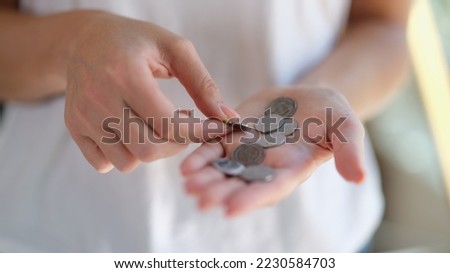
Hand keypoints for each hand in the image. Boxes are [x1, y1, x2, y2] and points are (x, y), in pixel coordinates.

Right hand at [64, 12, 237, 172]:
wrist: (84, 39)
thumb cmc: (135, 41)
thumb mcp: (174, 48)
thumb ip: (203, 84)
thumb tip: (227, 117)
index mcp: (125, 75)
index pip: (168, 125)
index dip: (197, 133)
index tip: (214, 128)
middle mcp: (99, 99)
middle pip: (147, 151)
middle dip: (175, 146)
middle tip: (182, 126)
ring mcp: (82, 116)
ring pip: (127, 162)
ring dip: (150, 151)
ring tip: (155, 125)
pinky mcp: (74, 127)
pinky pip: (104, 164)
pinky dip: (124, 155)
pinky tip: (132, 131)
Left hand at [181, 86, 365, 216]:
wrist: (307, 98)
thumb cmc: (330, 114)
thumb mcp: (345, 128)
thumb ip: (349, 151)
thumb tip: (360, 178)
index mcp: (290, 170)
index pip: (271, 189)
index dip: (251, 198)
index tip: (230, 208)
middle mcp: (265, 167)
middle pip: (240, 184)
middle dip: (220, 192)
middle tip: (200, 198)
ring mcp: (246, 152)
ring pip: (222, 170)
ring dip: (205, 178)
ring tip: (188, 183)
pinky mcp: (232, 136)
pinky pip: (212, 147)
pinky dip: (200, 156)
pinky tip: (185, 164)